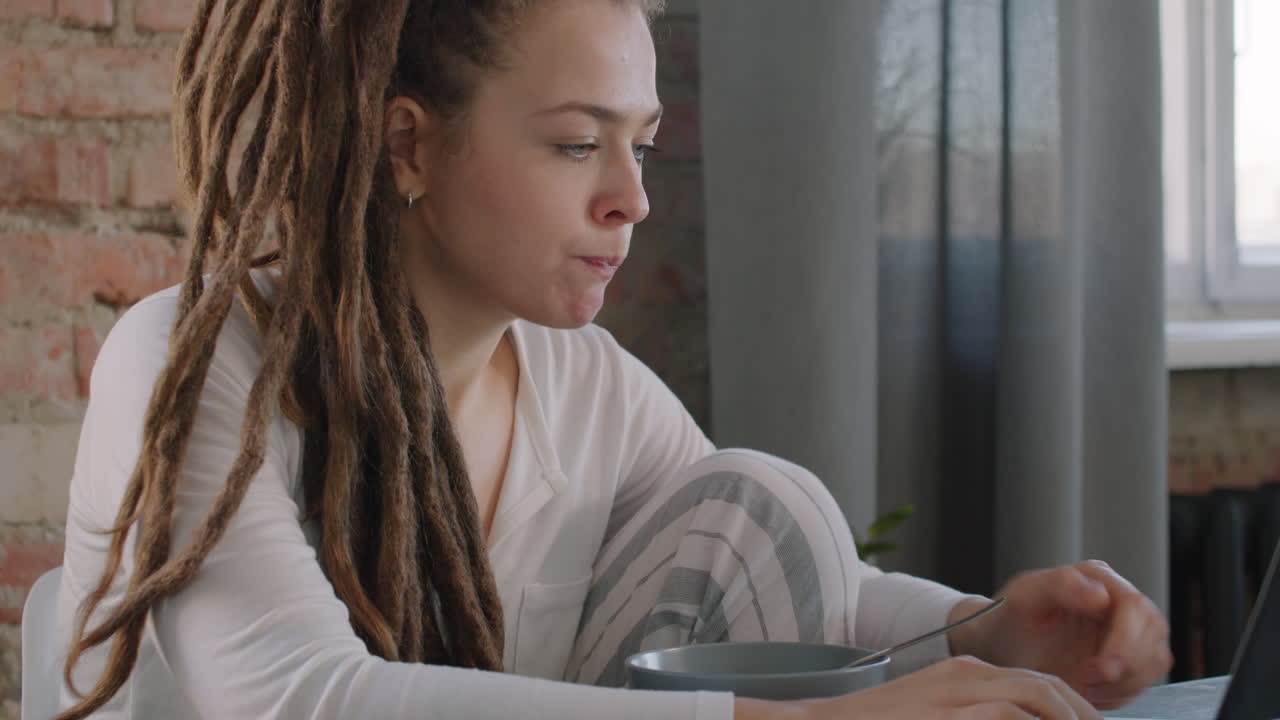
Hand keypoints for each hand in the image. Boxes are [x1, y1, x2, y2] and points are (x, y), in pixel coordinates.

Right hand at [733, 655, 1101, 718]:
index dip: (1071, 709)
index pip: (1036, 684)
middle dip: (1081, 714)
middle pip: (1046, 688)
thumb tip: (1013, 718)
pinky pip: (1010, 716)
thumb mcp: (932, 714)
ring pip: (1037, 698)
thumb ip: (968, 715)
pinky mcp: (950, 716)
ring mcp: (958, 695)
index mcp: (963, 673)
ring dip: (1067, 719)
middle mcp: (967, 676)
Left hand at [949, 560, 1172, 709]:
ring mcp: (1125, 631)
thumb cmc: (1008, 616)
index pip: (1134, 607)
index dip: (1125, 640)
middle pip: (1152, 634)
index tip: (1103, 667)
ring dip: (1125, 681)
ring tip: (1084, 685)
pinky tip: (1089, 690)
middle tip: (1089, 681)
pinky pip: (1143, 680)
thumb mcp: (1024, 596)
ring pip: (1154, 659)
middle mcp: (1118, 602)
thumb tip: (1101, 595)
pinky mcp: (1125, 659)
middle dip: (1128, 665)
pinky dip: (1121, 692)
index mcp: (1098, 578)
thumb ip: (1060, 586)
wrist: (999, 644)